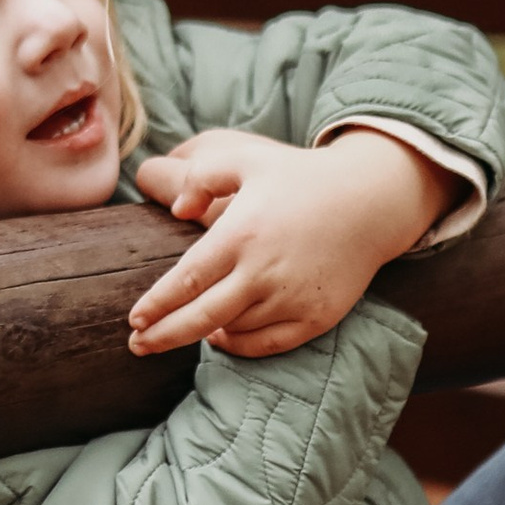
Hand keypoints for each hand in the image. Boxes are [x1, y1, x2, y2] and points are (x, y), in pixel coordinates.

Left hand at [128, 126, 455, 357]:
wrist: (370, 201)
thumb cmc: (301, 177)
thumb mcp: (247, 159)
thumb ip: (203, 176)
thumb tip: (176, 209)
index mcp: (242, 234)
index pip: (187, 280)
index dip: (157, 304)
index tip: (134, 318)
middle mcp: (264, 271)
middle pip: (202, 316)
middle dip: (163, 335)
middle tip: (137, 344)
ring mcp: (292, 297)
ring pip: (233, 330)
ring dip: (202, 334)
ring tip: (177, 331)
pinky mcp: (316, 316)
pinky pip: (269, 343)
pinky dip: (240, 345)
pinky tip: (220, 337)